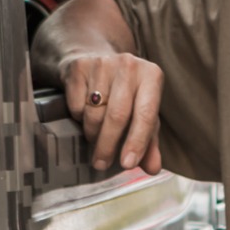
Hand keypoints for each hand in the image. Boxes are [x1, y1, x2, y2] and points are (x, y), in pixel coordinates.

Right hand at [59, 51, 163, 173]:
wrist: (96, 60)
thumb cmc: (126, 93)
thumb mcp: (142, 112)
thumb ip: (149, 141)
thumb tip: (152, 168)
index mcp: (151, 76)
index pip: (146, 114)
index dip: (137, 142)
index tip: (127, 164)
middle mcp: (129, 65)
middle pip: (117, 115)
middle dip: (108, 145)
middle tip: (101, 164)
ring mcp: (102, 64)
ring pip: (94, 113)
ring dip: (93, 134)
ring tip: (96, 137)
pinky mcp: (79, 67)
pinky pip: (76, 105)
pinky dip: (79, 118)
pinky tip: (85, 115)